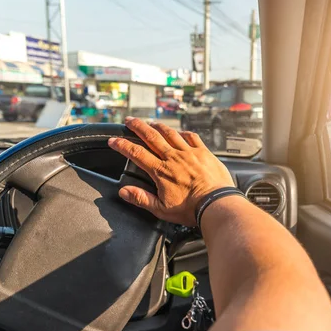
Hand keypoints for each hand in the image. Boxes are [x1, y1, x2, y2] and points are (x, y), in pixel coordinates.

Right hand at [108, 117, 233, 225]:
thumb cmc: (191, 209)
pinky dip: (183, 133)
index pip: (136, 153)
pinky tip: (180, 132)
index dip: (122, 145)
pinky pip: (192, 137)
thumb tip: (124, 191)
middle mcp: (173, 158)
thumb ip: (141, 199)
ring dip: (159, 126)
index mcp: (161, 171)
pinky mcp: (204, 153)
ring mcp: (189, 153)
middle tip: (129, 120)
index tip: (114, 141)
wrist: (217, 204)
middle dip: (138, 127)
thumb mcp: (161, 209)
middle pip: (151, 136)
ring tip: (151, 123)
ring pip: (170, 134)